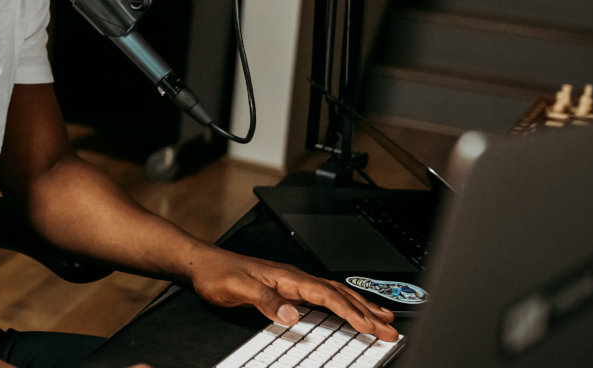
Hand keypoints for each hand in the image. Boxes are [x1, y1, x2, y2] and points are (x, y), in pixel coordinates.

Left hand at [187, 248, 397, 341]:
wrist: (202, 263)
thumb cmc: (218, 273)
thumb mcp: (239, 288)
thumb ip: (266, 301)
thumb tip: (294, 315)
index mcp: (288, 278)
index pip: (328, 296)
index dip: (352, 312)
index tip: (372, 327)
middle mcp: (294, 278)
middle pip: (339, 294)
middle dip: (367, 312)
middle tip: (391, 329)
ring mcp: (292, 282)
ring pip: (335, 293)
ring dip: (360, 306)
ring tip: (383, 318)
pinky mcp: (286, 288)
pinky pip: (323, 296)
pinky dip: (342, 303)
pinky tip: (349, 309)